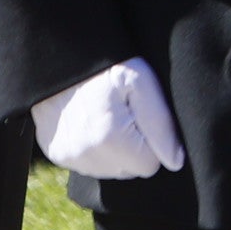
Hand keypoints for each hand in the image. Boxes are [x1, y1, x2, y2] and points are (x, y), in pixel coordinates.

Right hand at [32, 57, 184, 179]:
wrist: (63, 59)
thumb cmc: (108, 67)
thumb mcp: (143, 83)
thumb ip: (161, 125)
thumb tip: (175, 161)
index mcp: (111, 140)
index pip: (150, 165)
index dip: (153, 141)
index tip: (142, 116)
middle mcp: (86, 155)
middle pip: (129, 170)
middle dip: (134, 147)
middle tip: (126, 113)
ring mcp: (68, 157)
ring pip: (108, 169)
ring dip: (115, 150)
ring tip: (109, 116)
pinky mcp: (56, 155)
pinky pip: (87, 164)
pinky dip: (94, 149)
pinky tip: (93, 122)